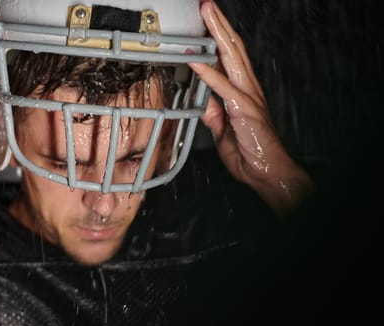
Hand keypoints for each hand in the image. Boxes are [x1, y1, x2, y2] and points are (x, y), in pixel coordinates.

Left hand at [189, 0, 312, 214]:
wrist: (266, 172)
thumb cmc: (250, 151)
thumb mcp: (223, 129)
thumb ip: (214, 112)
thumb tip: (203, 99)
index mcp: (243, 91)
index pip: (230, 57)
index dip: (219, 37)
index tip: (206, 21)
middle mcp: (248, 88)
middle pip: (233, 48)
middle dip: (219, 24)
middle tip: (207, 4)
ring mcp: (247, 96)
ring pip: (232, 57)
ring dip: (217, 34)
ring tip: (206, 14)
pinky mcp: (244, 109)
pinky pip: (223, 87)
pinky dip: (209, 72)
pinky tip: (196, 59)